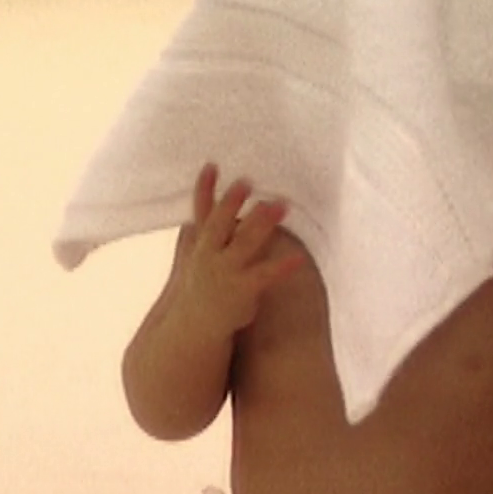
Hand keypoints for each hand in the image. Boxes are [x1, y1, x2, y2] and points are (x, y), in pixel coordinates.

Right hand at [174, 164, 303, 334]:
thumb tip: (193, 218)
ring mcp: (227, 272)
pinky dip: (284, 267)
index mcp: (201, 246)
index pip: (201, 212)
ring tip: (281, 204)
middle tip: (247, 181)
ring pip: (246, 243)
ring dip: (263, 223)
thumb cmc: (199, 290)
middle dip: (233, 202)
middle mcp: (212, 256)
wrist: (195, 327)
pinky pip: (267, 275)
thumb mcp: (191, 261)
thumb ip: (197, 238)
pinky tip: (301, 257)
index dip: (205, 189)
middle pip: (222, 224)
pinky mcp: (244, 290)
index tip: (211, 165)